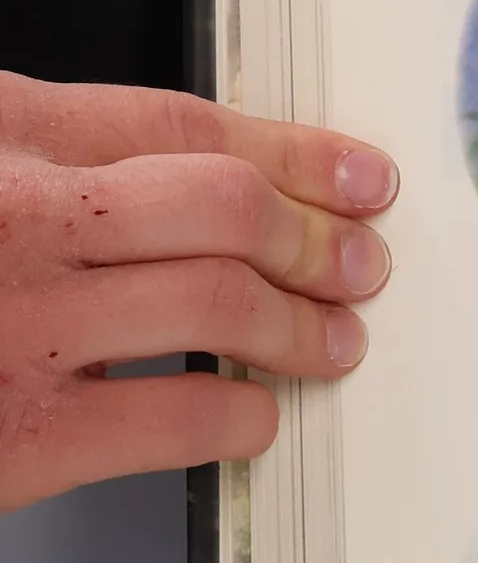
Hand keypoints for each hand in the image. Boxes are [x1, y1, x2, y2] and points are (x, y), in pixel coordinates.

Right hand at [0, 72, 397, 512]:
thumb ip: (45, 155)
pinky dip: (242, 415)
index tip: (358, 175)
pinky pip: (181, 417)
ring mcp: (19, 323)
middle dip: (315, 237)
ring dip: (302, 325)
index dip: (293, 151)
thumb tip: (198, 176)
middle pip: (223, 207)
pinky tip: (253, 412)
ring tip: (333, 339)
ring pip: (221, 305)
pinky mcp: (19, 436)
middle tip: (359, 264)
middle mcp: (15, 214)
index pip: (182, 126)